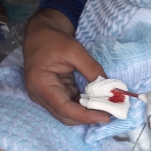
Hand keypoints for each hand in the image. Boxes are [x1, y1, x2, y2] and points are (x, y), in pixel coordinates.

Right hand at [24, 9, 109, 125]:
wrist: (40, 33)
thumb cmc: (53, 39)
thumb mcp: (75, 50)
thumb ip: (91, 69)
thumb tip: (109, 88)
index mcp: (41, 84)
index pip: (64, 108)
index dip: (86, 116)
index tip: (106, 117)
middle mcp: (40, 95)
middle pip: (66, 116)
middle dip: (88, 117)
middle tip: (110, 114)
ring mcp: (45, 96)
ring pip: (68, 113)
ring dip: (87, 113)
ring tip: (106, 109)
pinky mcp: (52, 94)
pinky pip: (69, 105)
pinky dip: (83, 106)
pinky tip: (97, 102)